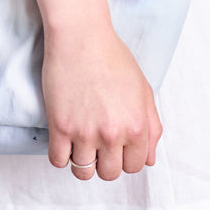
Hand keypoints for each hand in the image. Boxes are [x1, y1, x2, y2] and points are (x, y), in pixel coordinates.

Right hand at [41, 17, 161, 180]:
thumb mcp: (143, 90)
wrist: (81, 35)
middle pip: (109, 173)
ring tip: (80, 142)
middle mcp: (112, 134)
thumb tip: (148, 159)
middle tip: (98, 143)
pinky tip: (64, 139)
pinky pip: (58, 161)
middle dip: (105, 162)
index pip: (135, 167)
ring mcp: (84, 132)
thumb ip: (152, 127)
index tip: (117, 146)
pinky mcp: (59, 126)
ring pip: (83, 172)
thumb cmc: (112, 57)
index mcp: (136, 126)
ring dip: (82, 161)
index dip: (126, 158)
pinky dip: (61, 155)